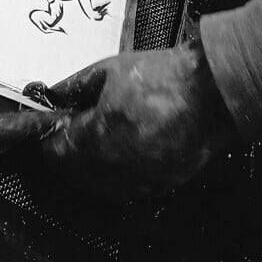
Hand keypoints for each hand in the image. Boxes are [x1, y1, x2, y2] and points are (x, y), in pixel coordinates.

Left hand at [41, 43, 238, 200]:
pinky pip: (119, 189)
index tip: (53, 123)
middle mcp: (113, 169)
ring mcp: (135, 184)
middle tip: (73, 128)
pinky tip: (121, 150)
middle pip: (68, 173)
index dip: (48, 135)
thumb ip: (73, 87)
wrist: (213, 97)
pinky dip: (112, 174)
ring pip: (93, 185)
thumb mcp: (109, 71)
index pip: (52, 151)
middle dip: (65, 151)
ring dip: (87, 165)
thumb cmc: (165, 80)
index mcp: (97, 137)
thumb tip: (51, 97)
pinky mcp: (154, 190)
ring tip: (100, 136)